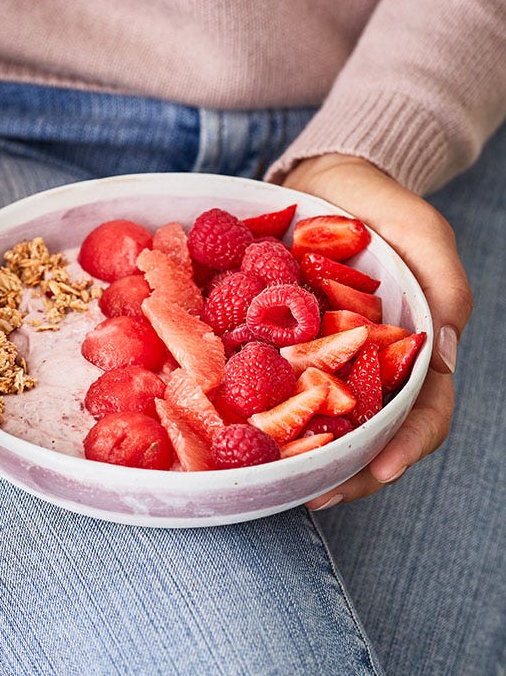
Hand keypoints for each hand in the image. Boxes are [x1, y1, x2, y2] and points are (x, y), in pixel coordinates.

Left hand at [281, 154, 471, 507]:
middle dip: (346, 470)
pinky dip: (257, 408)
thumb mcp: (419, 231)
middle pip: (366, 430)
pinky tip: (232, 426)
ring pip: (315, 418)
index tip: (379, 470)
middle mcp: (364, 363)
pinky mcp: (277, 344)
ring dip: (299, 453)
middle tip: (313, 494)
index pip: (423, 408)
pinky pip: (267, 381)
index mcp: (408, 347)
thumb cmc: (377, 204)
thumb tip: (443, 350)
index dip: (408, 444)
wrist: (321, 182)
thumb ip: (441, 282)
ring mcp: (318, 357)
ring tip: (270, 478)